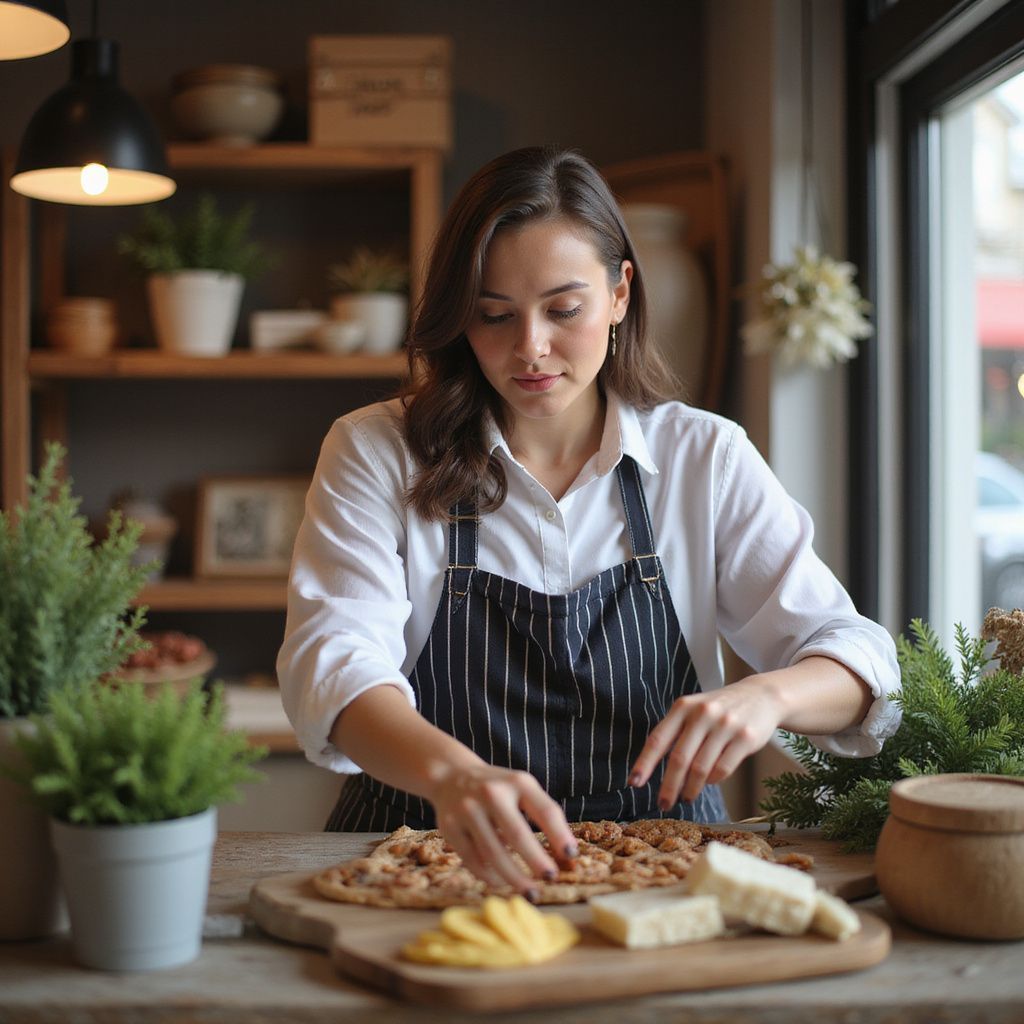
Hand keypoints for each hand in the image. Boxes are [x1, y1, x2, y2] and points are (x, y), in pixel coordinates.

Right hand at [426, 763, 578, 894]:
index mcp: (517, 782)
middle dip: (536, 860)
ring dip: (514, 876)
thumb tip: (566, 856)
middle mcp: (491, 793)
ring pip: (492, 852)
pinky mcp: (449, 827)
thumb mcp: (521, 788)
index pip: (545, 810)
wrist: (450, 776)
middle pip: (517, 834)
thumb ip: (542, 814)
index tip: (571, 855)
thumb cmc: (497, 789)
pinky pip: (472, 859)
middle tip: (551, 878)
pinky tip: (502, 881)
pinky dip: (489, 875)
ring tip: (530, 891)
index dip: (560, 835)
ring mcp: (468, 810)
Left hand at [628, 679, 782, 807]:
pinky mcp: (745, 737)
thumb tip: (653, 767)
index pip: (658, 739)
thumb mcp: (694, 710)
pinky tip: (710, 782)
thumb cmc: (720, 709)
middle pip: (679, 759)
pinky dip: (713, 781)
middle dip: (669, 786)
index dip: (644, 763)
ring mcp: (725, 725)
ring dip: (691, 788)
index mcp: (683, 706)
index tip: (634, 783)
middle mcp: (702, 713)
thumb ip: (676, 732)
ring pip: (701, 768)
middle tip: (663, 804)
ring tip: (686, 797)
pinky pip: (723, 769)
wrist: (762, 695)